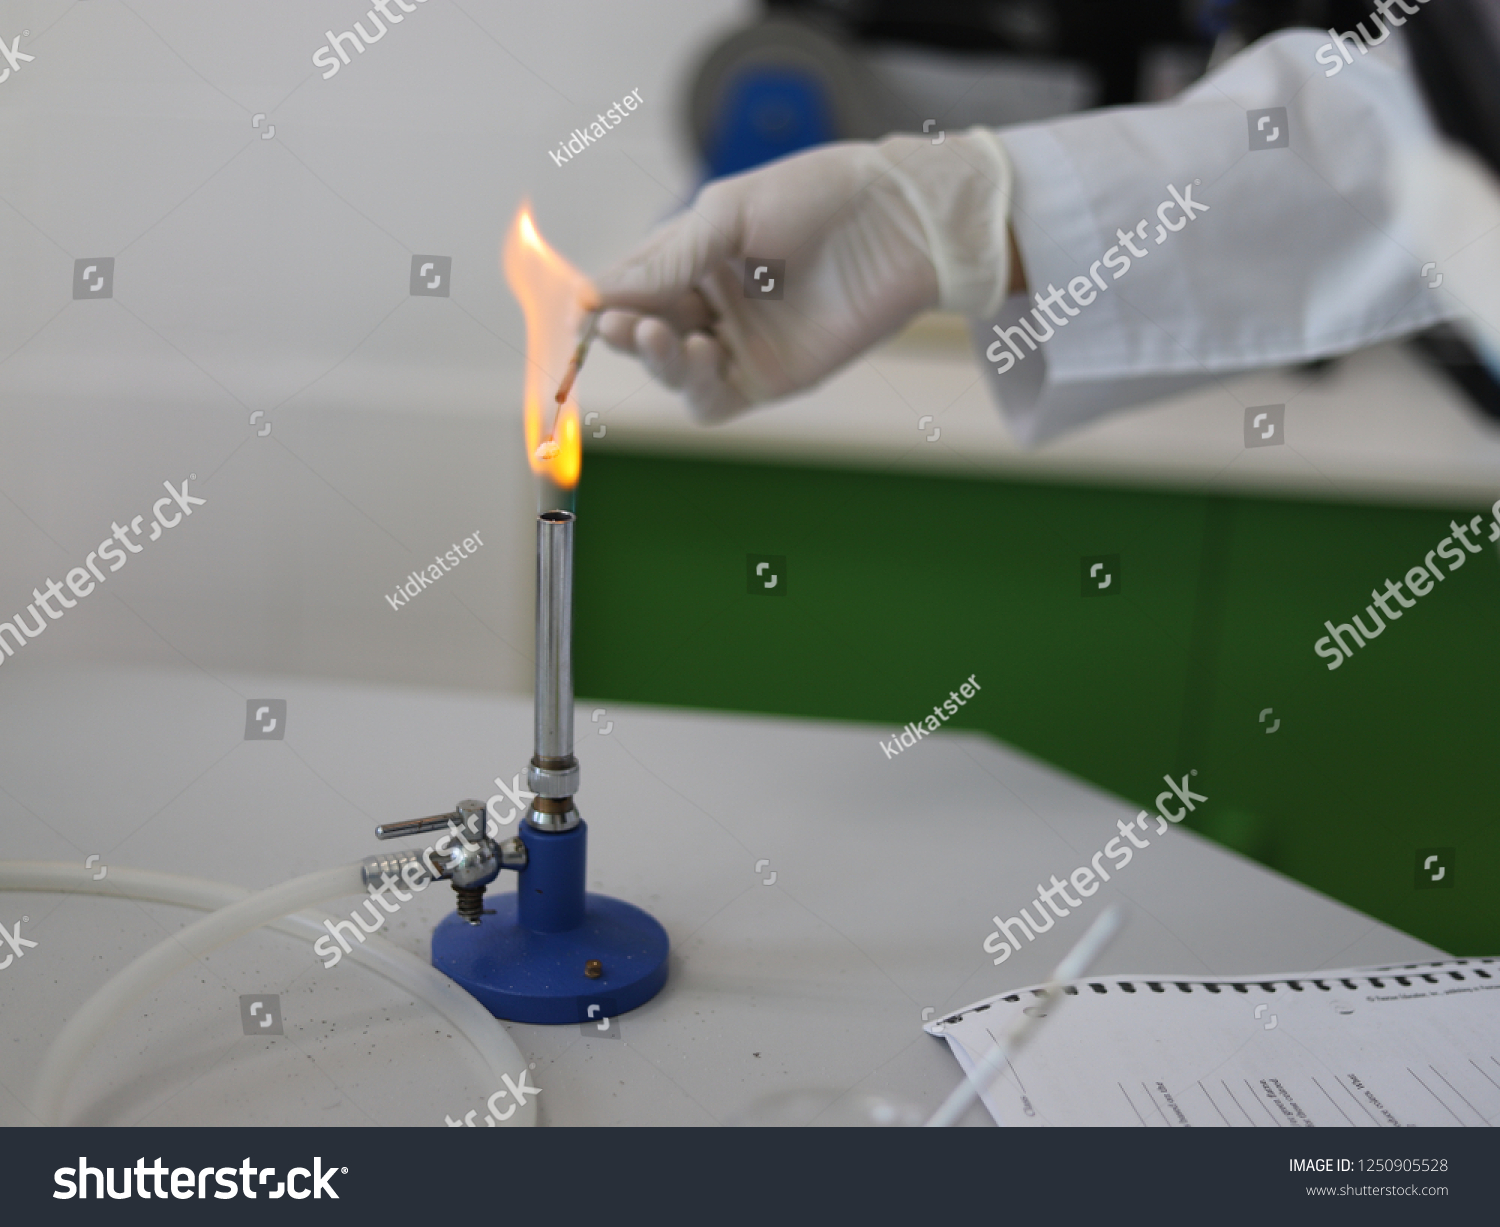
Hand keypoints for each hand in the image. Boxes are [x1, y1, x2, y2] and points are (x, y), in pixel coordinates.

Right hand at [594, 129, 1013, 422]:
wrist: (899, 222)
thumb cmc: (819, 198)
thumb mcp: (728, 215)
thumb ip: (667, 260)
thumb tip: (593, 295)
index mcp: (695, 257)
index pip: (630, 287)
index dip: (604, 300)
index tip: (584, 304)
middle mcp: (711, 304)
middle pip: (643, 334)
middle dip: (622, 332)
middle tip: (616, 324)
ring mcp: (739, 344)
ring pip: (674, 371)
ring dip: (654, 358)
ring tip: (652, 334)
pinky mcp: (769, 377)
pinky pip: (713, 398)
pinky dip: (695, 384)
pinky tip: (700, 353)